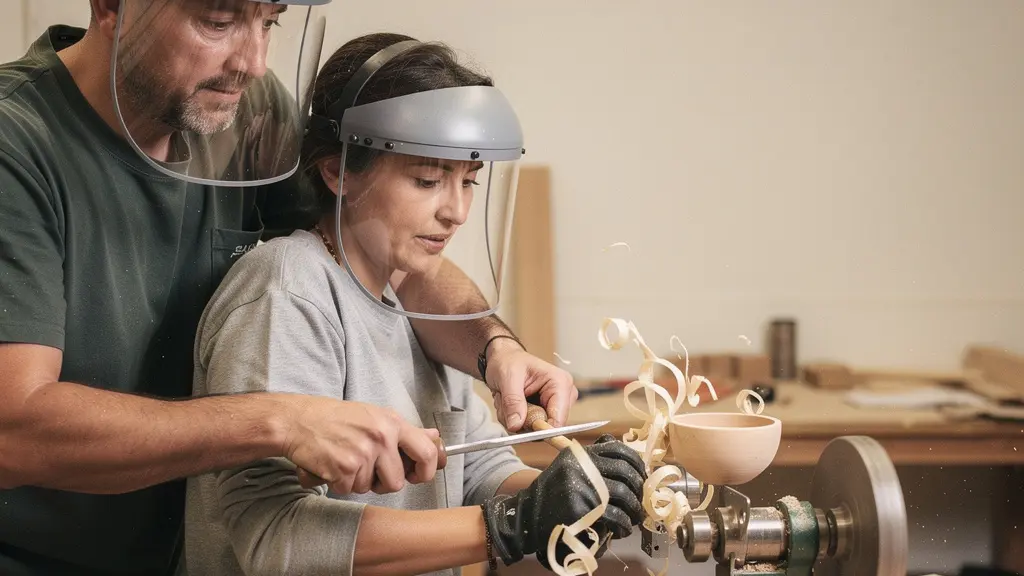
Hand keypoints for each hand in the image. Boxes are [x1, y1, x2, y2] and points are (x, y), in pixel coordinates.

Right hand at [279, 396, 439, 494]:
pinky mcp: (344, 468)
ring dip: (357, 481)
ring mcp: (363, 453)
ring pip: (370, 488)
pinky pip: (349, 489)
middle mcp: (381, 437)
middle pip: (396, 481)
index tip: (417, 476)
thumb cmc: (335, 418)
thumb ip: (403, 431)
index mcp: (392, 422)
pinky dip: (338, 483)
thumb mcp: (374, 416)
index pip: (426, 452)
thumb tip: (435, 438)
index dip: (425, 471)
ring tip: (344, 460)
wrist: (296, 420)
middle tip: (367, 470)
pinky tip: (331, 465)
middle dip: (382, 483)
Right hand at [482, 434, 645, 568]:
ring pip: (623, 493)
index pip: (617, 448)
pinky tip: (621, 529)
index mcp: (579, 453)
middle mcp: (580, 464)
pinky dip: (623, 524)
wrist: (526, 517)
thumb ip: (593, 462)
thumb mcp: (569, 469)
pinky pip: (614, 514)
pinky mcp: (580, 507)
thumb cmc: (553, 496)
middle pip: (625, 471)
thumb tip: (631, 466)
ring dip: (634, 509)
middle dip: (639, 489)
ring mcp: (580, 485)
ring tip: (632, 519)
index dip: (636, 463)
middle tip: (641, 503)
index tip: (643, 477)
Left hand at [485, 340, 578, 431]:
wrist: (504, 359)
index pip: (559, 419)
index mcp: (560, 383)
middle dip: (522, 421)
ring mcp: (554, 406)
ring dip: (516, 419)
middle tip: (506, 403)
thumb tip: (516, 425)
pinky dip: (515, 420)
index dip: (539, 430)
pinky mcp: (545, 412)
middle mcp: (562, 396)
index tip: (518, 426)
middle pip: (546, 427)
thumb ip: (513, 401)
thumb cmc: (508, 361)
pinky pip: (529, 428)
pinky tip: (510, 405)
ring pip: (535, 430)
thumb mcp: (508, 377)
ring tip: (507, 400)